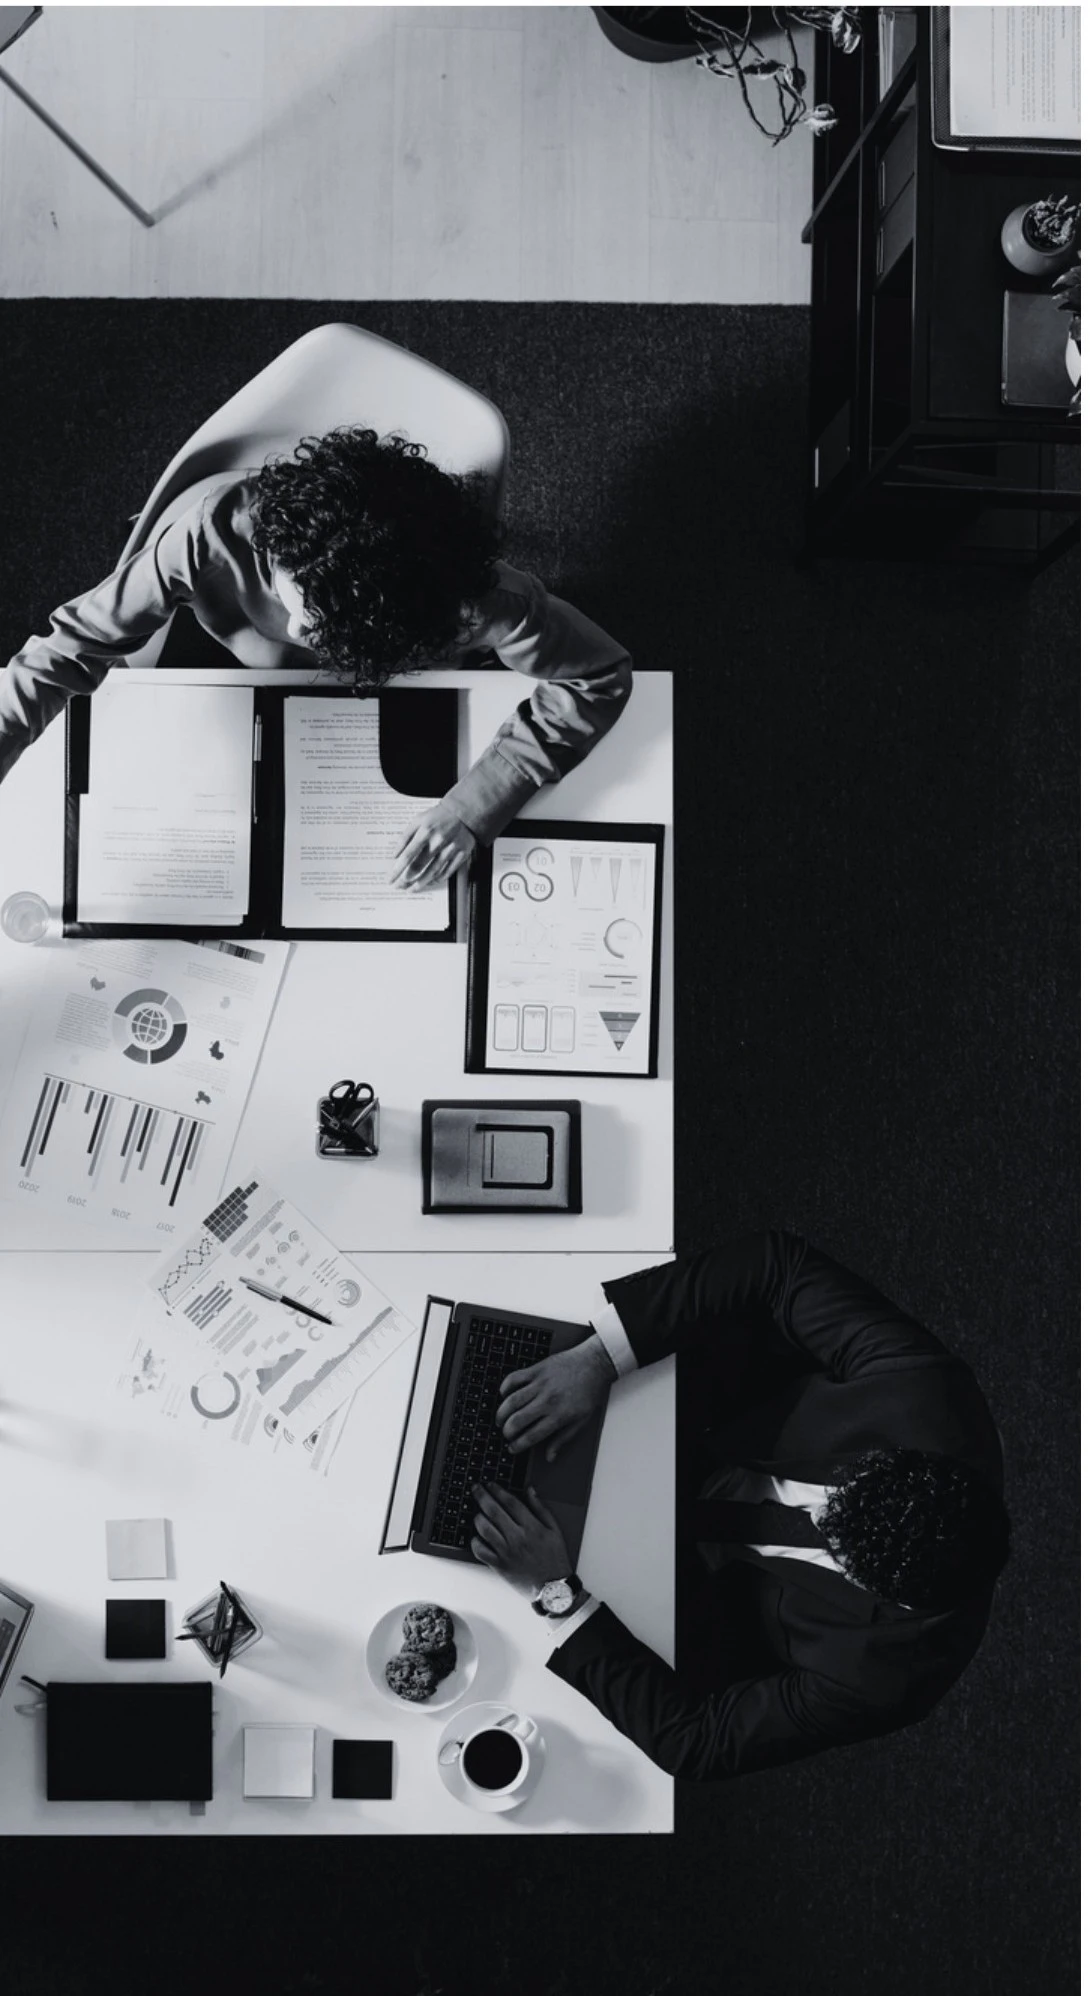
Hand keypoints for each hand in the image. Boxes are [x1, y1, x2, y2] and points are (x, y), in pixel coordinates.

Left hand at [388, 803, 475, 890]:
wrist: (463, 813)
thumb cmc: (437, 817)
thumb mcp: (418, 820)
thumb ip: (405, 837)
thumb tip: (395, 855)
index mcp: (425, 832)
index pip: (408, 855)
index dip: (398, 869)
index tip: (391, 879)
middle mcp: (438, 842)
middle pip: (419, 867)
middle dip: (406, 879)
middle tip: (399, 886)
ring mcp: (451, 849)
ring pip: (433, 873)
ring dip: (420, 883)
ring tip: (411, 889)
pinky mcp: (461, 855)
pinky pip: (447, 872)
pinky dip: (437, 879)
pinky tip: (429, 882)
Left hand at [470, 1482, 571, 1595]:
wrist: (552, 1588)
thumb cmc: (555, 1558)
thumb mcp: (554, 1530)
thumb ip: (541, 1508)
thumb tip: (530, 1490)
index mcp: (531, 1527)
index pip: (510, 1502)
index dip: (498, 1490)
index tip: (490, 1484)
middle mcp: (516, 1537)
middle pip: (493, 1511)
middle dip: (482, 1496)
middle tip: (476, 1488)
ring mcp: (506, 1552)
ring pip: (484, 1528)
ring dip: (478, 1516)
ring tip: (477, 1512)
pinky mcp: (499, 1565)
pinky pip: (480, 1550)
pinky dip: (475, 1541)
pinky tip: (477, 1536)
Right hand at [496, 1334, 614, 1460]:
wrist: (594, 1363)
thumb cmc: (589, 1392)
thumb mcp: (581, 1420)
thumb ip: (563, 1439)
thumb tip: (550, 1457)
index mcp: (558, 1416)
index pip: (531, 1436)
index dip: (518, 1445)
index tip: (512, 1448)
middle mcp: (547, 1401)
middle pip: (517, 1420)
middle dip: (506, 1432)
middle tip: (505, 1434)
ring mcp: (540, 1384)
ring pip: (511, 1401)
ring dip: (501, 1413)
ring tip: (500, 1419)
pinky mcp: (536, 1370)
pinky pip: (513, 1379)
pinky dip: (505, 1388)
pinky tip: (504, 1395)